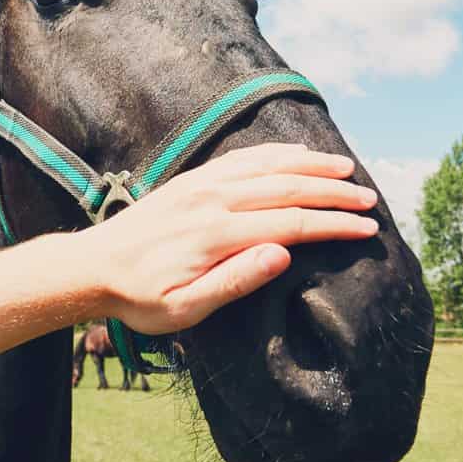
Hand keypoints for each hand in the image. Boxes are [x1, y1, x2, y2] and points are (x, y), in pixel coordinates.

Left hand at [72, 143, 377, 333]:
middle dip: (334, 192)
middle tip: (370, 200)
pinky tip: (297, 152)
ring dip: (311, 165)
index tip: (367, 229)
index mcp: (217, 235)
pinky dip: (275, 153)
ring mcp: (202, 184)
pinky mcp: (192, 179)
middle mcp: (213, 200)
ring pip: (269, 166)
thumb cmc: (139, 299)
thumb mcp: (184, 309)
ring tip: (347, 168)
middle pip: (288, 188)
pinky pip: (243, 159)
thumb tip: (283, 254)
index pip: (292, 223)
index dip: (334, 225)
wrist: (92, 267)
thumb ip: (235, 281)